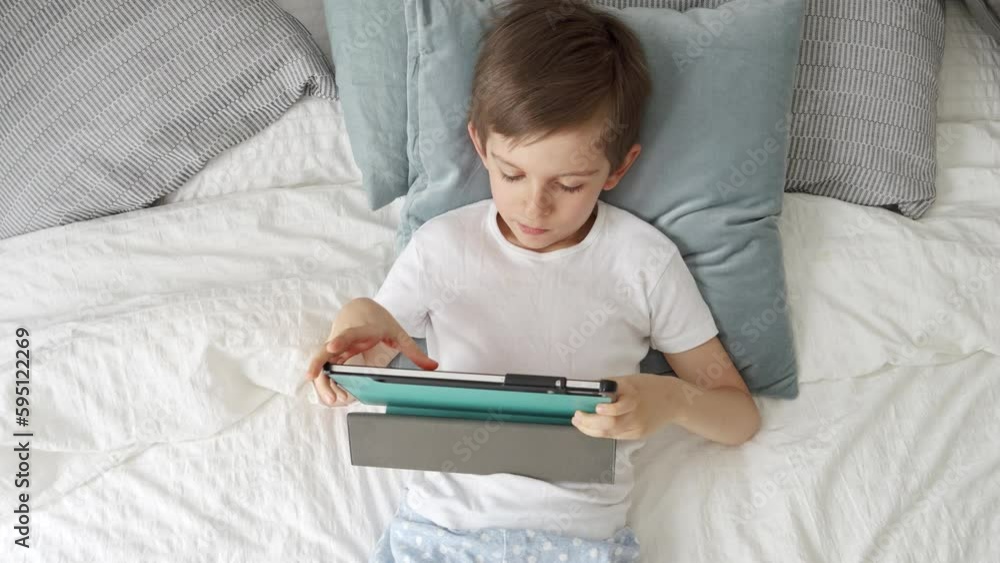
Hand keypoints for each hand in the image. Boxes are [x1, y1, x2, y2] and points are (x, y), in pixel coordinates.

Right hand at [305, 298, 438, 406]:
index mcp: (363, 330)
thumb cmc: (378, 322)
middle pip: (326, 350)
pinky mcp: (334, 355)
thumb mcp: (399, 334)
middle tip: (316, 380)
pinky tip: (332, 397)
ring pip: (322, 363)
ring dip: (323, 381)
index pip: (350, 334)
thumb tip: (433, 367)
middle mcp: (345, 337)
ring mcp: (337, 346)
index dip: (341, 340)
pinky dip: (326, 382)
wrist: (360, 309)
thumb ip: (414, 352)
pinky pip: (326, 369)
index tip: (332, 347)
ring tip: (331, 400)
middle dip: (320, 364)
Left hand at [571, 374, 680, 439]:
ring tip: (581, 424)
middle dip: (588, 424)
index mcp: (633, 396)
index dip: (594, 414)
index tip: (579, 411)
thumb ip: (610, 387)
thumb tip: (588, 390)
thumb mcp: (629, 380)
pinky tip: (594, 428)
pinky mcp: (638, 434)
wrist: (674, 400)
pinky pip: (617, 435)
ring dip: (592, 430)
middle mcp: (636, 413)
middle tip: (576, 418)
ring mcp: (638, 426)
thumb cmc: (649, 386)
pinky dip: (603, 432)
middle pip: (609, 425)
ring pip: (611, 433)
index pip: (611, 410)